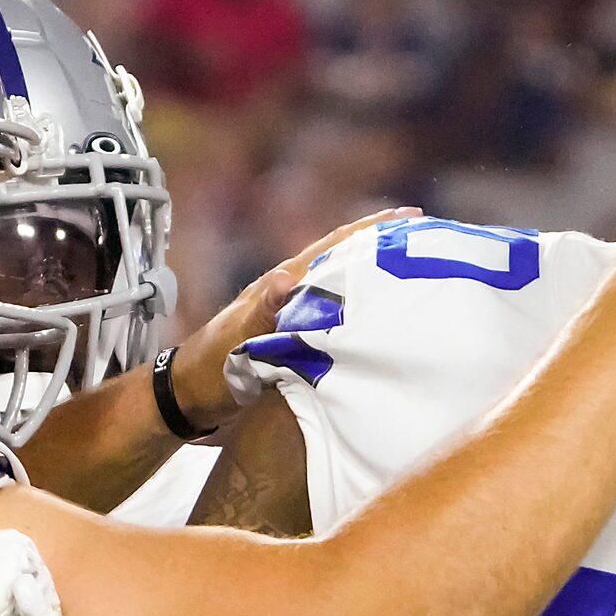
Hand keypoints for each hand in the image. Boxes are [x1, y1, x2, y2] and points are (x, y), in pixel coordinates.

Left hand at [172, 208, 419, 431]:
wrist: (188, 399)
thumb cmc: (211, 369)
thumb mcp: (239, 338)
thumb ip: (264, 308)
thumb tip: (288, 276)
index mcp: (282, 283)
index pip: (335, 246)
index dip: (372, 230)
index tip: (412, 216)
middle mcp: (291, 293)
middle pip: (345, 261)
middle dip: (383, 248)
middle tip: (427, 243)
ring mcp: (293, 315)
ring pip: (343, 288)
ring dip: (375, 280)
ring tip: (414, 280)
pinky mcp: (294, 339)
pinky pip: (337, 317)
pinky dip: (361, 313)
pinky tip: (379, 323)